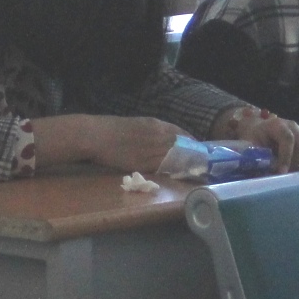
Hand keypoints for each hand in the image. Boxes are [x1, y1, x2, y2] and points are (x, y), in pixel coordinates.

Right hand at [30, 114, 185, 173]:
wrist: (95, 135)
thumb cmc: (112, 130)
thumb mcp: (136, 125)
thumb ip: (152, 132)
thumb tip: (164, 140)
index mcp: (155, 124)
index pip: (182, 133)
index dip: (193, 143)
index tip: (199, 151)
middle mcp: (157, 134)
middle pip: (184, 145)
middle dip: (195, 155)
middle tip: (203, 164)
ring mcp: (151, 148)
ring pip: (177, 157)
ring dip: (188, 164)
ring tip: (196, 171)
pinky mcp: (144, 162)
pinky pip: (164, 167)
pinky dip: (173, 170)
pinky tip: (178, 175)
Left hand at [219, 106, 298, 170]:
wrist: (260, 131)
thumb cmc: (255, 139)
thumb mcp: (252, 146)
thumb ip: (259, 156)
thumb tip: (269, 169)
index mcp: (277, 124)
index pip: (287, 138)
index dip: (286, 156)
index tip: (282, 172)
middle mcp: (293, 125)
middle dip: (294, 163)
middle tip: (284, 173)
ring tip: (288, 169)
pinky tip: (295, 166)